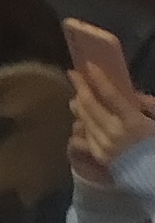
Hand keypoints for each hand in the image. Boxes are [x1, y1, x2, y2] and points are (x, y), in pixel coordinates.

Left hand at [75, 56, 154, 183]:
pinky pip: (84, 137)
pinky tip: (81, 120)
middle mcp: (115, 133)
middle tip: (74, 75)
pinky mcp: (99, 156)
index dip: (98, 79)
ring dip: (78, 106)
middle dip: (81, 88)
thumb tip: (133, 95)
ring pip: (85, 120)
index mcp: (134, 123)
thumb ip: (149, 106)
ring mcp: (104, 146)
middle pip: (91, 105)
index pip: (111, 95)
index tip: (88, 65)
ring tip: (76, 97)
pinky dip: (82, 126)